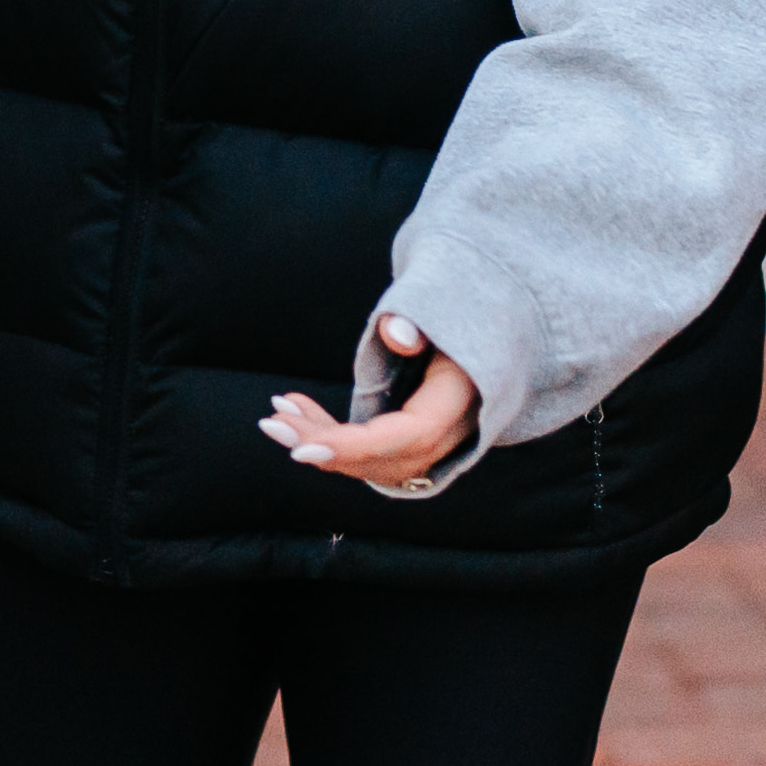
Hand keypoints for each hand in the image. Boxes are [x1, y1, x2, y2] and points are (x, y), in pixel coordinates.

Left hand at [262, 318, 479, 492]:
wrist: (493, 322)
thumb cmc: (463, 309)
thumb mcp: (447, 306)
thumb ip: (422, 321)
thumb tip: (397, 333)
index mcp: (461, 403)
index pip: (406, 437)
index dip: (354, 449)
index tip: (303, 451)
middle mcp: (450, 434)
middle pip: (382, 457)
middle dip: (323, 445)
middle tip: (272, 424)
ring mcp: (434, 442)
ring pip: (371, 459)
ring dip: (321, 441)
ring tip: (277, 417)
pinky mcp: (413, 439)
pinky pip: (372, 451)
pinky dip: (334, 437)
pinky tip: (297, 412)